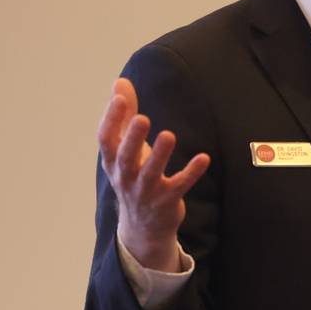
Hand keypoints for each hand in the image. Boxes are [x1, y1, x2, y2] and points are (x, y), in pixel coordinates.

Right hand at [97, 77, 209, 270]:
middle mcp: (126, 178)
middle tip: (142, 118)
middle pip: (125, 158)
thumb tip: (120, 82)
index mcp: (112, 162)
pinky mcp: (167, 201)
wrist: (143, 227)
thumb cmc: (133, 176)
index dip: (111, 119)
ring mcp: (146, 192)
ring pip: (151, 174)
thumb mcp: (124, 149)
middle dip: (133, 138)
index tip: (121, 98)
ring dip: (160, 155)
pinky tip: (204, 158)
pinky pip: (180, 186)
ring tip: (169, 135)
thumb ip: (124, 115)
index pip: (106, 140)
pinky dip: (191, 173)